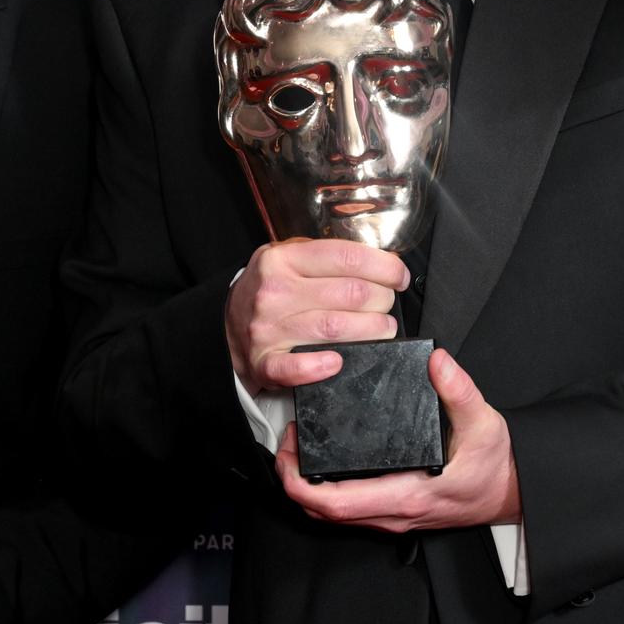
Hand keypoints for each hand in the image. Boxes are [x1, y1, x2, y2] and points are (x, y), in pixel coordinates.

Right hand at [226, 238, 410, 395]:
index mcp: (283, 259)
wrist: (224, 325)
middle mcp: (276, 291)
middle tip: (387, 304)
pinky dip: (322, 367)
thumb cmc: (267, 290)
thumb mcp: (286, 257)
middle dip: (383, 300)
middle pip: (351, 294)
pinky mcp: (265, 361)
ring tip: (382, 329)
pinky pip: (297, 367)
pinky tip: (339, 361)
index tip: (398, 276)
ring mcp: (269, 328)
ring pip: (337, 328)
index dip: (384, 267)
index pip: (347, 257)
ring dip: (372, 330)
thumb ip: (323, 256)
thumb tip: (378, 261)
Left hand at [276, 349, 520, 530]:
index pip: (338, 504)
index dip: (301, 483)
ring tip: (301, 449)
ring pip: (335, 515)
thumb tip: (437, 362)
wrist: (511, 493)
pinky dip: (328, 491)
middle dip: (295, 482)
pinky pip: (350, 510)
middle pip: (325, 512)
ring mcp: (392, 517)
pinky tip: (326, 462)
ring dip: (309, 488)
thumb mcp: (484, 422)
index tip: (290, 453)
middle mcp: (393, 513)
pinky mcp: (393, 512)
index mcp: (408, 494)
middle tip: (287, 445)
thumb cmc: (496, 465)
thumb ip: (459, 391)